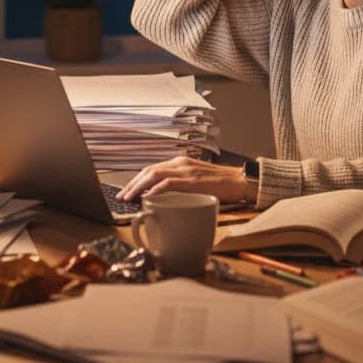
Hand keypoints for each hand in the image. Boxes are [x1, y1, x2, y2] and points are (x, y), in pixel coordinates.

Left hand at [116, 156, 252, 203]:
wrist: (241, 181)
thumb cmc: (222, 184)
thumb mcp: (197, 181)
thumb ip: (181, 186)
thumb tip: (163, 199)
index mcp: (180, 163)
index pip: (152, 169)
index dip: (136, 180)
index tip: (126, 191)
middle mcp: (180, 163)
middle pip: (149, 171)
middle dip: (132, 184)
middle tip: (121, 196)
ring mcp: (186, 170)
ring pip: (154, 175)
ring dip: (138, 187)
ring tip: (129, 198)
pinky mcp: (193, 180)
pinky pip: (169, 183)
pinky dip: (156, 190)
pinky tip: (147, 197)